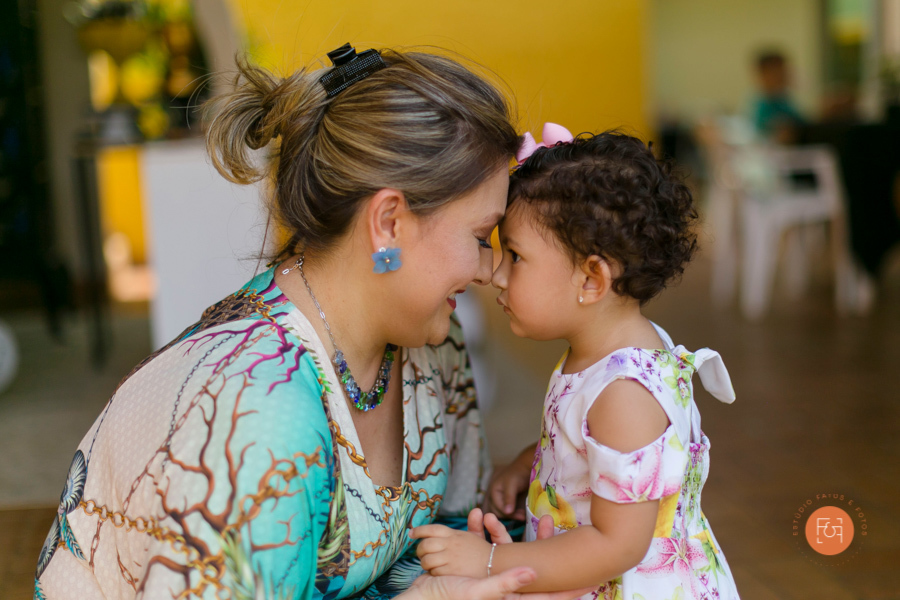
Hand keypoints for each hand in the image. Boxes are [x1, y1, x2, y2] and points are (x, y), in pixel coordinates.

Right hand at [406, 511, 588, 599]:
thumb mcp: (476, 592)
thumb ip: (506, 584)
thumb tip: (535, 572)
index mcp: (510, 597)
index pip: (547, 596)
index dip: (568, 588)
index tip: (591, 579)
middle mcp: (504, 588)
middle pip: (533, 566)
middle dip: (541, 543)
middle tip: (551, 520)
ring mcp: (489, 577)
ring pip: (507, 551)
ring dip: (502, 531)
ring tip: (492, 513)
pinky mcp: (474, 568)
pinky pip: (484, 547)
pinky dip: (482, 532)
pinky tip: (476, 517)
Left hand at [412, 522, 492, 577]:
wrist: (495, 566)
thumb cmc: (482, 552)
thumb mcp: (475, 535)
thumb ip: (471, 524)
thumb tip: (477, 510)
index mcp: (454, 534)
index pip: (431, 529)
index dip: (419, 530)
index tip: (411, 533)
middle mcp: (450, 544)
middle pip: (425, 545)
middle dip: (419, 550)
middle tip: (420, 553)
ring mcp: (450, 557)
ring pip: (427, 559)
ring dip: (425, 562)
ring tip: (427, 563)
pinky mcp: (450, 571)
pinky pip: (433, 571)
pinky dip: (432, 572)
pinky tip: (436, 571)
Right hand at [486, 444, 536, 518]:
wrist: (526, 468)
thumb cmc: (518, 474)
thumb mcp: (512, 484)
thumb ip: (509, 497)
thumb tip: (507, 512)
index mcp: (493, 492)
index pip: (497, 508)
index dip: (509, 513)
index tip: (521, 515)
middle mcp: (495, 497)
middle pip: (498, 513)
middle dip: (510, 516)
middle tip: (523, 516)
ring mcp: (501, 500)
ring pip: (502, 514)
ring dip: (513, 516)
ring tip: (523, 515)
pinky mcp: (507, 502)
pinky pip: (507, 512)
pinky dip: (514, 514)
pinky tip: (522, 514)